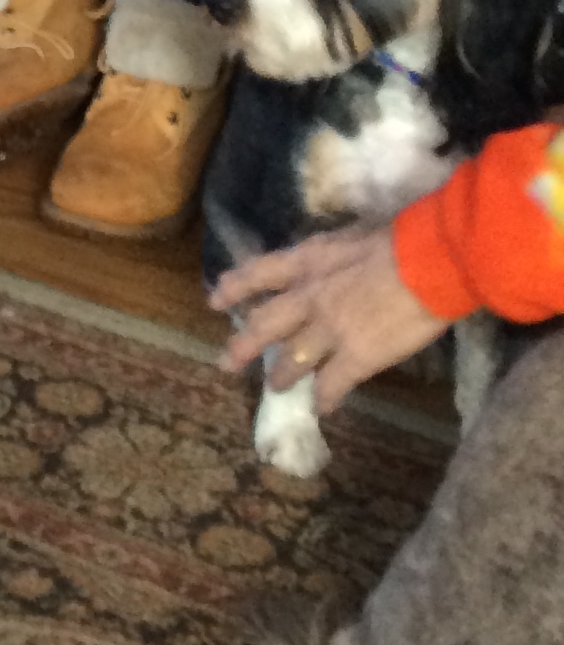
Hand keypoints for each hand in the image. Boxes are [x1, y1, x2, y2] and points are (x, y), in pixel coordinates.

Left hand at [212, 224, 449, 413]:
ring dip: (281, 376)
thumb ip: (330, 254)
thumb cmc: (399, 237)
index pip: (259, 274)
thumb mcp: (349, 236)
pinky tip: (321, 408)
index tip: (216, 300)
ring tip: (274, 388)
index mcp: (306, 262)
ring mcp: (328, 331)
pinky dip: (325, 398)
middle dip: (243, 345)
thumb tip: (327, 259)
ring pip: (291, 360)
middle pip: (264, 324)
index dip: (235, 288)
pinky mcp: (355, 359)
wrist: (427, 261)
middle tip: (226, 362)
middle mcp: (308, 298)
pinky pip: (331, 385)